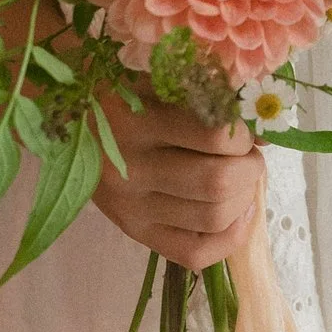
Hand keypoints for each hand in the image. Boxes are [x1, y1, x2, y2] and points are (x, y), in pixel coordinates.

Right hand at [92, 95, 263, 269]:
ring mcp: (130, 206)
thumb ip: (209, 97)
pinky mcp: (133, 231)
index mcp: (136, 120)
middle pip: (217, 183)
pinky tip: (238, 215)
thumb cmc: (123, 90)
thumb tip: (264, 133)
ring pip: (212, 218)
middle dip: (250, 169)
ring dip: (244, 199)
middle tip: (248, 157)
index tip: (240, 130)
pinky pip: (194, 253)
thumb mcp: (160, 78)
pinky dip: (230, 239)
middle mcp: (130, 168)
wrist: (66, 119)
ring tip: (241, 180)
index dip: (243, 135)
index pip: (216, 136)